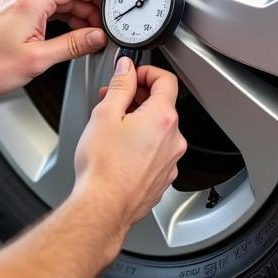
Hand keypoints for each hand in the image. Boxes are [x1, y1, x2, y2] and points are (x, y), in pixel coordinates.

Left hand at [0, 0, 106, 102]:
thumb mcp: (37, 60)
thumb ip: (72, 45)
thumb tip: (95, 37)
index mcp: (29, 2)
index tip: (105, 7)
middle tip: (96, 17)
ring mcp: (10, 1)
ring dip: (70, 3)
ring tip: (83, 27)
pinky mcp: (5, 10)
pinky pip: (37, 0)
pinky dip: (54, 10)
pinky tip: (62, 28)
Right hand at [73, 59, 186, 229]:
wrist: (103, 208)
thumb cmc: (103, 167)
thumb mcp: (105, 113)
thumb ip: (120, 85)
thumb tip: (127, 69)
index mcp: (163, 118)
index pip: (166, 80)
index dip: (147, 71)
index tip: (132, 74)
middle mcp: (173, 139)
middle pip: (162, 105)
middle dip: (137, 97)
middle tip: (114, 99)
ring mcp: (170, 161)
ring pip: (158, 129)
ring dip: (139, 121)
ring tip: (112, 127)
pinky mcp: (162, 177)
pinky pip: (156, 151)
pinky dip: (142, 143)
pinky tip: (120, 149)